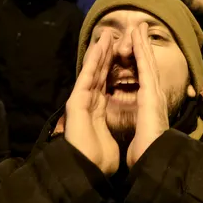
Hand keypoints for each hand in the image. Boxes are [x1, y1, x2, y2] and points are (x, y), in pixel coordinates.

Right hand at [65, 33, 120, 174]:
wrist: (89, 168)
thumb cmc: (100, 159)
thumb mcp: (113, 138)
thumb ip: (114, 129)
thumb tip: (124, 131)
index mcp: (99, 110)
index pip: (109, 84)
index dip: (116, 68)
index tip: (125, 52)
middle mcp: (90, 102)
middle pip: (101, 73)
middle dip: (107, 54)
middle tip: (114, 34)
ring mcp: (82, 100)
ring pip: (93, 70)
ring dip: (99, 51)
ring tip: (106, 33)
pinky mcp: (77, 100)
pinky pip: (87, 75)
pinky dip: (94, 60)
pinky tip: (99, 45)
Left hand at [127, 22, 169, 167]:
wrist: (155, 158)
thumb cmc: (147, 151)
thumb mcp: (144, 134)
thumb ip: (144, 125)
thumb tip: (144, 126)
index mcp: (150, 105)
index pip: (144, 79)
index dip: (141, 63)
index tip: (136, 50)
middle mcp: (155, 95)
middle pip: (148, 66)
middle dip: (144, 47)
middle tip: (141, 29)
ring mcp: (155, 92)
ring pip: (147, 61)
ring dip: (143, 43)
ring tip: (140, 26)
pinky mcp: (151, 91)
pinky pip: (144, 65)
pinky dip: (141, 50)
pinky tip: (138, 37)